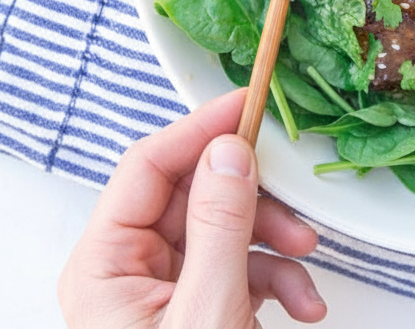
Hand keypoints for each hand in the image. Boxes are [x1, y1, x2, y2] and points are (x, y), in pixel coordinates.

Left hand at [58, 88, 326, 327]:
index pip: (146, 167)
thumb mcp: (207, 312)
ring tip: (309, 267)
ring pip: (226, 230)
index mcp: (105, 264)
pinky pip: (241, 268)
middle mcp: (129, 269)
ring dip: (276, 243)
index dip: (198, 130)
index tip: (247, 106)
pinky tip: (304, 303)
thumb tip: (229, 152)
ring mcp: (165, 290)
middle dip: (255, 202)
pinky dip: (278, 278)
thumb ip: (221, 227)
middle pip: (196, 195)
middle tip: (298, 204)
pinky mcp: (198, 308)